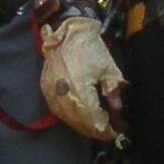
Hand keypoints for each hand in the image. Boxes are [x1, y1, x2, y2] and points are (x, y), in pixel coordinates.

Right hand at [38, 11, 124, 140]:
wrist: (67, 32)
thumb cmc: (90, 48)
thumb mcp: (108, 69)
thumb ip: (113, 92)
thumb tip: (117, 111)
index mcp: (80, 92)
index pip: (94, 121)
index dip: (106, 129)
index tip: (116, 131)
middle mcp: (64, 98)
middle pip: (81, 124)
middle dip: (96, 130)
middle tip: (109, 131)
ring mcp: (52, 96)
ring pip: (69, 120)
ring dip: (84, 126)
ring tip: (97, 126)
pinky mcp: (46, 92)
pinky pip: (60, 112)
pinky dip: (72, 118)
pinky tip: (82, 118)